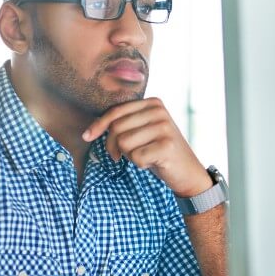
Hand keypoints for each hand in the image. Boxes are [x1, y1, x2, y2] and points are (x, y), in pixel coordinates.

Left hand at [82, 98, 211, 197]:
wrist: (188, 172)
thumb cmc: (159, 152)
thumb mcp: (142, 132)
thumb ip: (124, 123)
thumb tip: (89, 130)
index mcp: (153, 103)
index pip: (116, 111)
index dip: (98, 125)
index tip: (86, 136)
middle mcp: (159, 111)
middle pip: (117, 127)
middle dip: (113, 145)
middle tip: (120, 156)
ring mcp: (164, 127)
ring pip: (124, 143)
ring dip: (129, 156)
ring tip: (144, 156)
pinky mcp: (166, 146)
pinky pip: (135, 157)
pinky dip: (140, 164)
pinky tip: (153, 163)